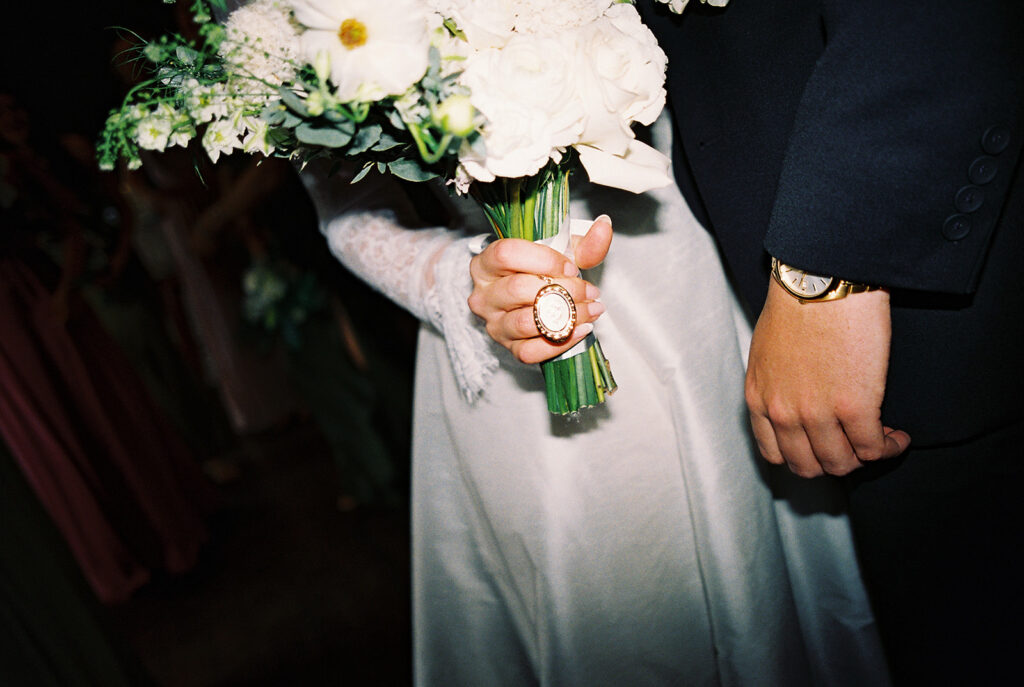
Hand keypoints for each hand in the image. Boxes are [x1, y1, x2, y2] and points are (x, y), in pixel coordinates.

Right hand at [468, 215, 611, 364]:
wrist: (538, 302)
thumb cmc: (544, 274)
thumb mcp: (562, 254)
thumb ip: (584, 243)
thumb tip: (603, 226)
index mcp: (487, 263)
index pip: (506, 254)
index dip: (544, 260)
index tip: (571, 267)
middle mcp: (484, 294)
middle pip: (518, 288)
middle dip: (563, 290)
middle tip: (589, 290)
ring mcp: (494, 323)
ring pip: (525, 321)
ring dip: (566, 316)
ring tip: (591, 309)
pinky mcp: (508, 348)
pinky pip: (531, 351)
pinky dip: (560, 342)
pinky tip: (581, 329)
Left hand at [745, 279, 910, 476]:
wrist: (822, 281)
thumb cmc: (798, 305)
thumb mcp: (767, 353)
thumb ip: (776, 384)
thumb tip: (796, 399)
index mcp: (759, 399)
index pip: (775, 454)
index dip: (804, 457)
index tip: (823, 446)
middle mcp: (782, 413)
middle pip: (809, 466)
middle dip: (835, 461)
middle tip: (855, 446)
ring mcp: (816, 414)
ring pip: (842, 463)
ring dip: (864, 457)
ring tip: (881, 440)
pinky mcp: (854, 407)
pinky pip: (873, 448)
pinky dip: (889, 448)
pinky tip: (898, 436)